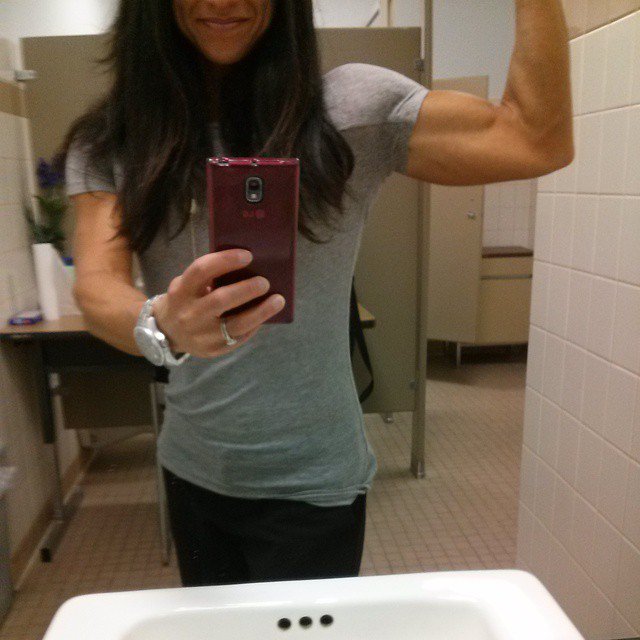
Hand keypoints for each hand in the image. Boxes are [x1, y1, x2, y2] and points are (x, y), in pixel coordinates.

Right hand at [152, 249, 284, 358]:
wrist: (166, 332)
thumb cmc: (185, 300)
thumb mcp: (187, 285)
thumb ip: (208, 276)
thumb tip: (247, 267)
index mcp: (181, 291)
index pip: (201, 271)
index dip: (225, 260)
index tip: (247, 255)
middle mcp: (189, 314)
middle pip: (221, 300)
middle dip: (246, 289)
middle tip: (265, 282)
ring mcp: (200, 335)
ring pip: (235, 325)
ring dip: (260, 312)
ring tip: (278, 301)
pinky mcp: (212, 350)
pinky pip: (238, 338)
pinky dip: (254, 326)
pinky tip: (264, 316)